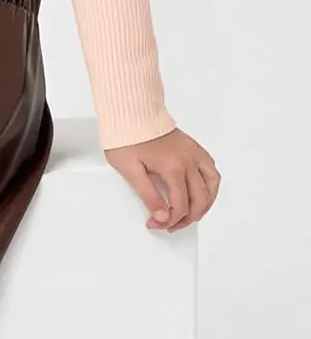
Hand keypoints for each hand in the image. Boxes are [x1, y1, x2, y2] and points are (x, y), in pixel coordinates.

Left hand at [103, 127, 220, 231]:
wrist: (130, 114)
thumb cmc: (126, 139)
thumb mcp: (130, 171)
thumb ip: (148, 196)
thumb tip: (161, 217)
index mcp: (173, 168)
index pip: (180, 205)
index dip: (169, 220)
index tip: (155, 224)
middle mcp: (189, 161)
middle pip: (200, 199)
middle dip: (188, 217)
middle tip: (173, 225)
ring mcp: (194, 153)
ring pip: (212, 185)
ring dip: (206, 203)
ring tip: (192, 214)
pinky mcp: (194, 147)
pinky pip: (211, 169)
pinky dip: (210, 185)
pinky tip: (201, 191)